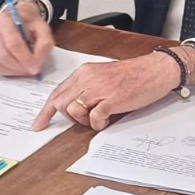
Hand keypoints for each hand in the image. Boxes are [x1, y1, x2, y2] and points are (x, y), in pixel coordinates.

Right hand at [0, 0, 53, 75]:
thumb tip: (37, 61)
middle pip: (3, 55)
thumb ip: (44, 43)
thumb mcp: (43, 28)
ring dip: (14, 70)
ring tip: (26, 68)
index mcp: (5, 19)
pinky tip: (18, 68)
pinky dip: (8, 71)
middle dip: (20, 67)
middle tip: (32, 71)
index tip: (35, 68)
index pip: (13, 43)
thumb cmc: (30, 23)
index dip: (25, 58)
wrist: (19, 18)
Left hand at [32, 53, 178, 130]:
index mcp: (84, 72)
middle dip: (69, 118)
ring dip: (83, 121)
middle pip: (61, 103)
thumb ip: (87, 88)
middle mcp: (88, 78)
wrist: (155, 70)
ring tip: (99, 118)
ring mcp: (99, 88)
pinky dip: (97, 124)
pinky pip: (93, 118)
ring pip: (73, 110)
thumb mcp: (104, 77)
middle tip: (85, 120)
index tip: (39, 124)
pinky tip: (106, 121)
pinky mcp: (112, 99)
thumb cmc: (134, 75)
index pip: (57, 93)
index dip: (45, 111)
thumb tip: (74, 106)